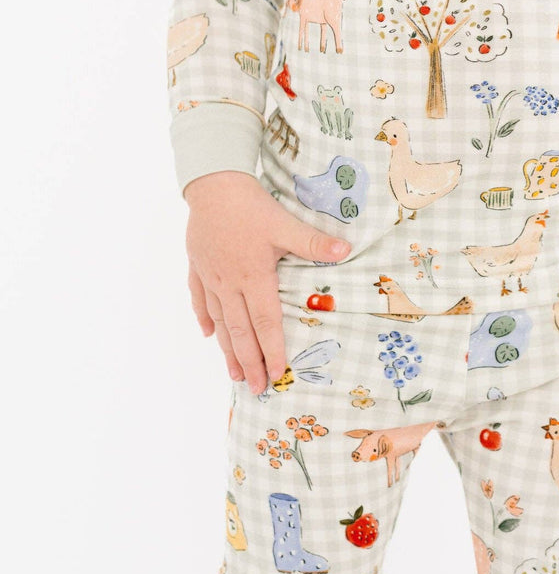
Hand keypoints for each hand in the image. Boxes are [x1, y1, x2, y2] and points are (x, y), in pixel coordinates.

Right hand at [183, 171, 351, 393]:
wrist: (212, 185)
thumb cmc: (250, 206)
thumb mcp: (285, 223)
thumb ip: (313, 243)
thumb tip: (346, 252)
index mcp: (254, 277)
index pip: (266, 322)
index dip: (273, 349)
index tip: (278, 374)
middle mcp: (230, 284)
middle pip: (241, 331)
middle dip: (250, 362)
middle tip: (256, 388)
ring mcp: (211, 277)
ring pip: (220, 321)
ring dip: (227, 349)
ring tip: (234, 374)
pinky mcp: (198, 265)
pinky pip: (199, 298)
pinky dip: (204, 317)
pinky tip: (208, 333)